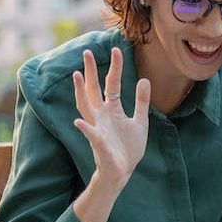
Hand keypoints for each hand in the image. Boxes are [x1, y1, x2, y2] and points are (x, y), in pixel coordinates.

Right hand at [72, 47, 151, 188]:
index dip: (115, 67)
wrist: (122, 172)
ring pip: (85, 106)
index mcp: (112, 110)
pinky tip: (79, 121)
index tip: (116, 49)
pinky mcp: (98, 144)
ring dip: (80, 92)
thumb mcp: (140, 122)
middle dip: (90, 71)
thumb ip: (141, 102)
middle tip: (86, 52)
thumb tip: (144, 79)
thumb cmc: (128, 148)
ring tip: (77, 75)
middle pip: (93, 89)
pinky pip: (90, 135)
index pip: (112, 84)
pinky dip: (85, 128)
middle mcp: (102, 116)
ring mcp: (98, 128)